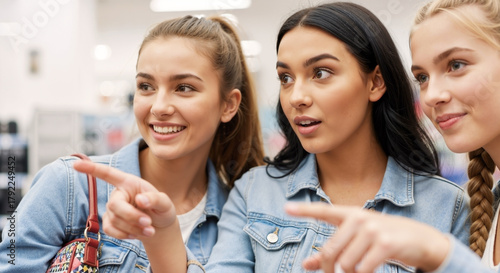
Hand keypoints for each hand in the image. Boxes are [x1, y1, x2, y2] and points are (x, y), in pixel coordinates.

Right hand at [73, 160, 176, 239]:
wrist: (159, 226)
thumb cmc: (161, 209)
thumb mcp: (165, 203)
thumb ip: (155, 199)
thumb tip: (140, 199)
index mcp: (129, 182)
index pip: (108, 174)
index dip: (91, 168)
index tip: (75, 164)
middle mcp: (117, 194)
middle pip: (115, 205)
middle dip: (132, 216)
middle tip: (148, 223)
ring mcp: (111, 209)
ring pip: (115, 220)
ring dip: (133, 227)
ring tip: (150, 229)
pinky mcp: (109, 223)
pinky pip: (111, 230)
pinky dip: (125, 235)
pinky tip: (137, 234)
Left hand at [285, 202, 449, 272]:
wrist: (420, 239)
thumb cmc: (382, 239)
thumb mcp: (357, 241)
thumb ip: (331, 251)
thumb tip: (306, 265)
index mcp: (350, 214)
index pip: (323, 211)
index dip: (304, 210)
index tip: (286, 208)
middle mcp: (359, 218)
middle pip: (330, 252)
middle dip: (330, 270)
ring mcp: (372, 229)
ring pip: (345, 264)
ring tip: (360, 271)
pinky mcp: (384, 244)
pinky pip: (363, 269)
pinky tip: (369, 271)